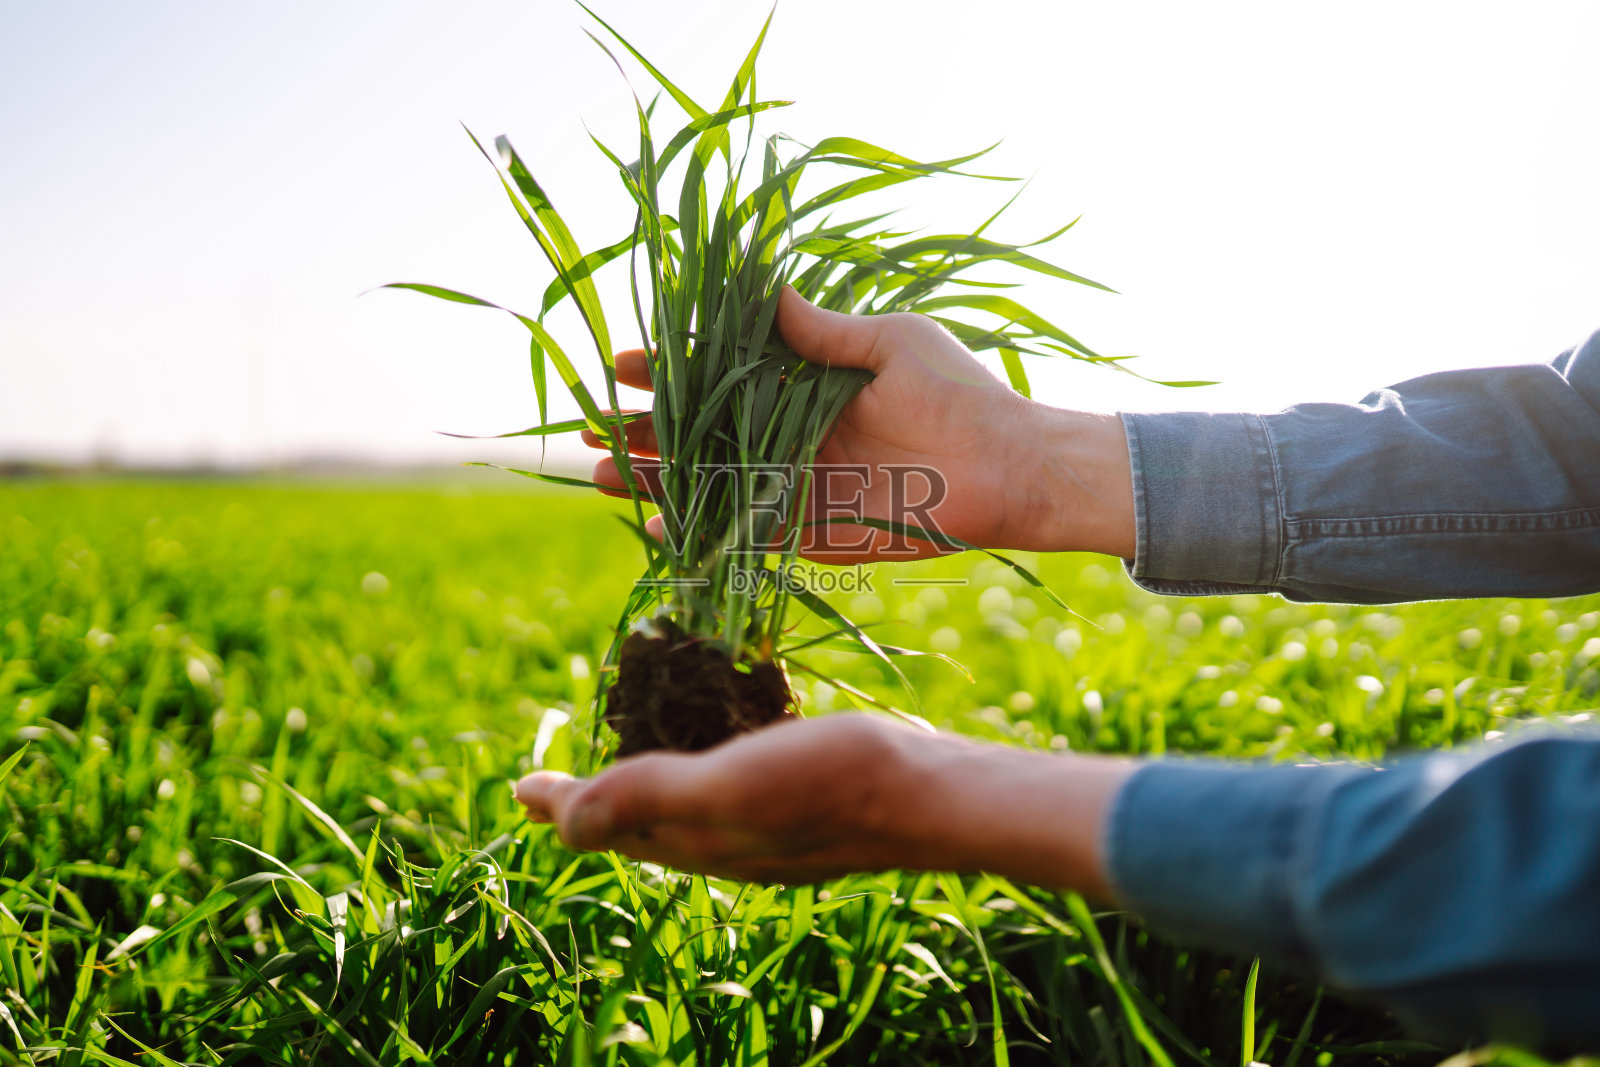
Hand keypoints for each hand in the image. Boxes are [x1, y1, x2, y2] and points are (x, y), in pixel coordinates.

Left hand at [513, 713, 1133, 895]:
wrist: (934, 793)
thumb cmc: (828, 783)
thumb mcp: (724, 787)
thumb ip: (643, 799)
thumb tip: (558, 821)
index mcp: (696, 840)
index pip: (605, 827)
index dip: (562, 804)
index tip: (520, 785)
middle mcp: (725, 841)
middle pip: (640, 825)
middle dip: (595, 803)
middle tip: (560, 780)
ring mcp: (767, 825)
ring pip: (687, 810)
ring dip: (647, 786)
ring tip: (626, 757)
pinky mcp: (802, 799)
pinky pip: (732, 787)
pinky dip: (704, 766)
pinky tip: (720, 740)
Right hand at [585, 287, 1135, 562]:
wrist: (1010, 468)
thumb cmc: (960, 394)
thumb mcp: (891, 342)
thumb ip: (823, 330)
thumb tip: (764, 288)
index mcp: (806, 383)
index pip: (721, 373)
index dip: (669, 368)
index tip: (620, 363)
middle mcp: (793, 433)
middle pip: (701, 432)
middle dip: (642, 431)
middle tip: (588, 428)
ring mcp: (799, 483)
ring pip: (709, 482)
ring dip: (655, 479)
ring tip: (599, 473)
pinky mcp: (814, 531)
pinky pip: (744, 532)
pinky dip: (699, 531)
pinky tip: (653, 525)